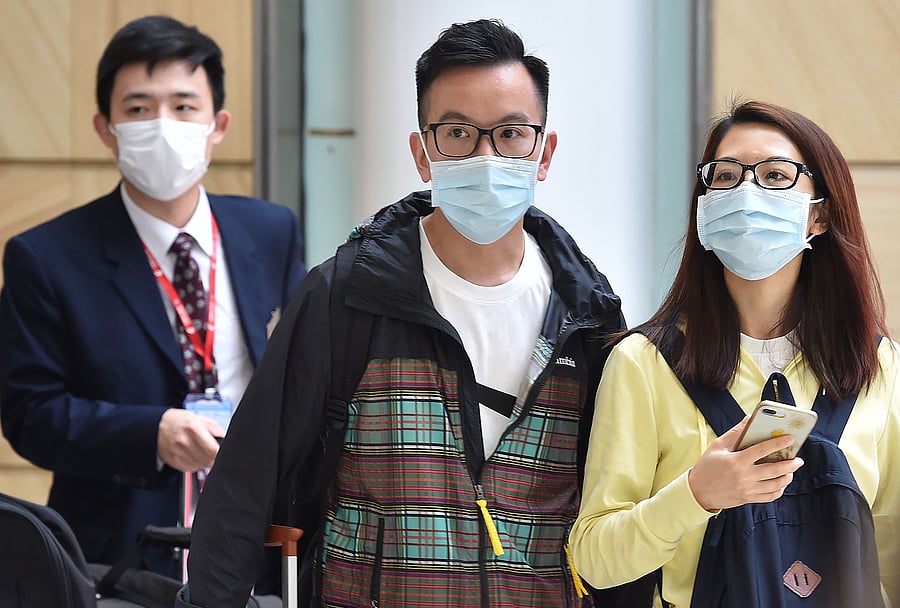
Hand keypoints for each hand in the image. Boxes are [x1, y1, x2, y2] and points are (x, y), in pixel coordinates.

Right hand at [157, 408, 224, 471]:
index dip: (221, 454)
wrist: (159, 426)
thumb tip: (226, 443)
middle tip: (211, 450)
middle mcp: (184, 442)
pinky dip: (196, 464)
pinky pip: (192, 469)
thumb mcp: (202, 420)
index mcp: (193, 428)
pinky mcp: (174, 462)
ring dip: (204, 461)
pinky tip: (193, 454)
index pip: (213, 449)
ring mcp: (178, 453)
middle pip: (208, 460)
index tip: (223, 453)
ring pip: (201, 466)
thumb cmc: (183, 422)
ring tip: (200, 450)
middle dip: (213, 457)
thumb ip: (217, 431)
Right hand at [688, 417, 803, 510]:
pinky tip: (781, 482)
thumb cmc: (707, 466)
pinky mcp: (748, 498)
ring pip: (776, 484)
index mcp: (736, 461)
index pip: (762, 450)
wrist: (698, 491)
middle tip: (798, 459)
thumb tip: (749, 419)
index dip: (778, 443)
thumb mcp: (718, 446)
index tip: (790, 439)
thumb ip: (736, 433)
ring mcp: (748, 489)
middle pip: (775, 470)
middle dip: (791, 464)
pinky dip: (779, 489)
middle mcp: (744, 476)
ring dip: (787, 477)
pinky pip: (770, 496)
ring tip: (791, 470)